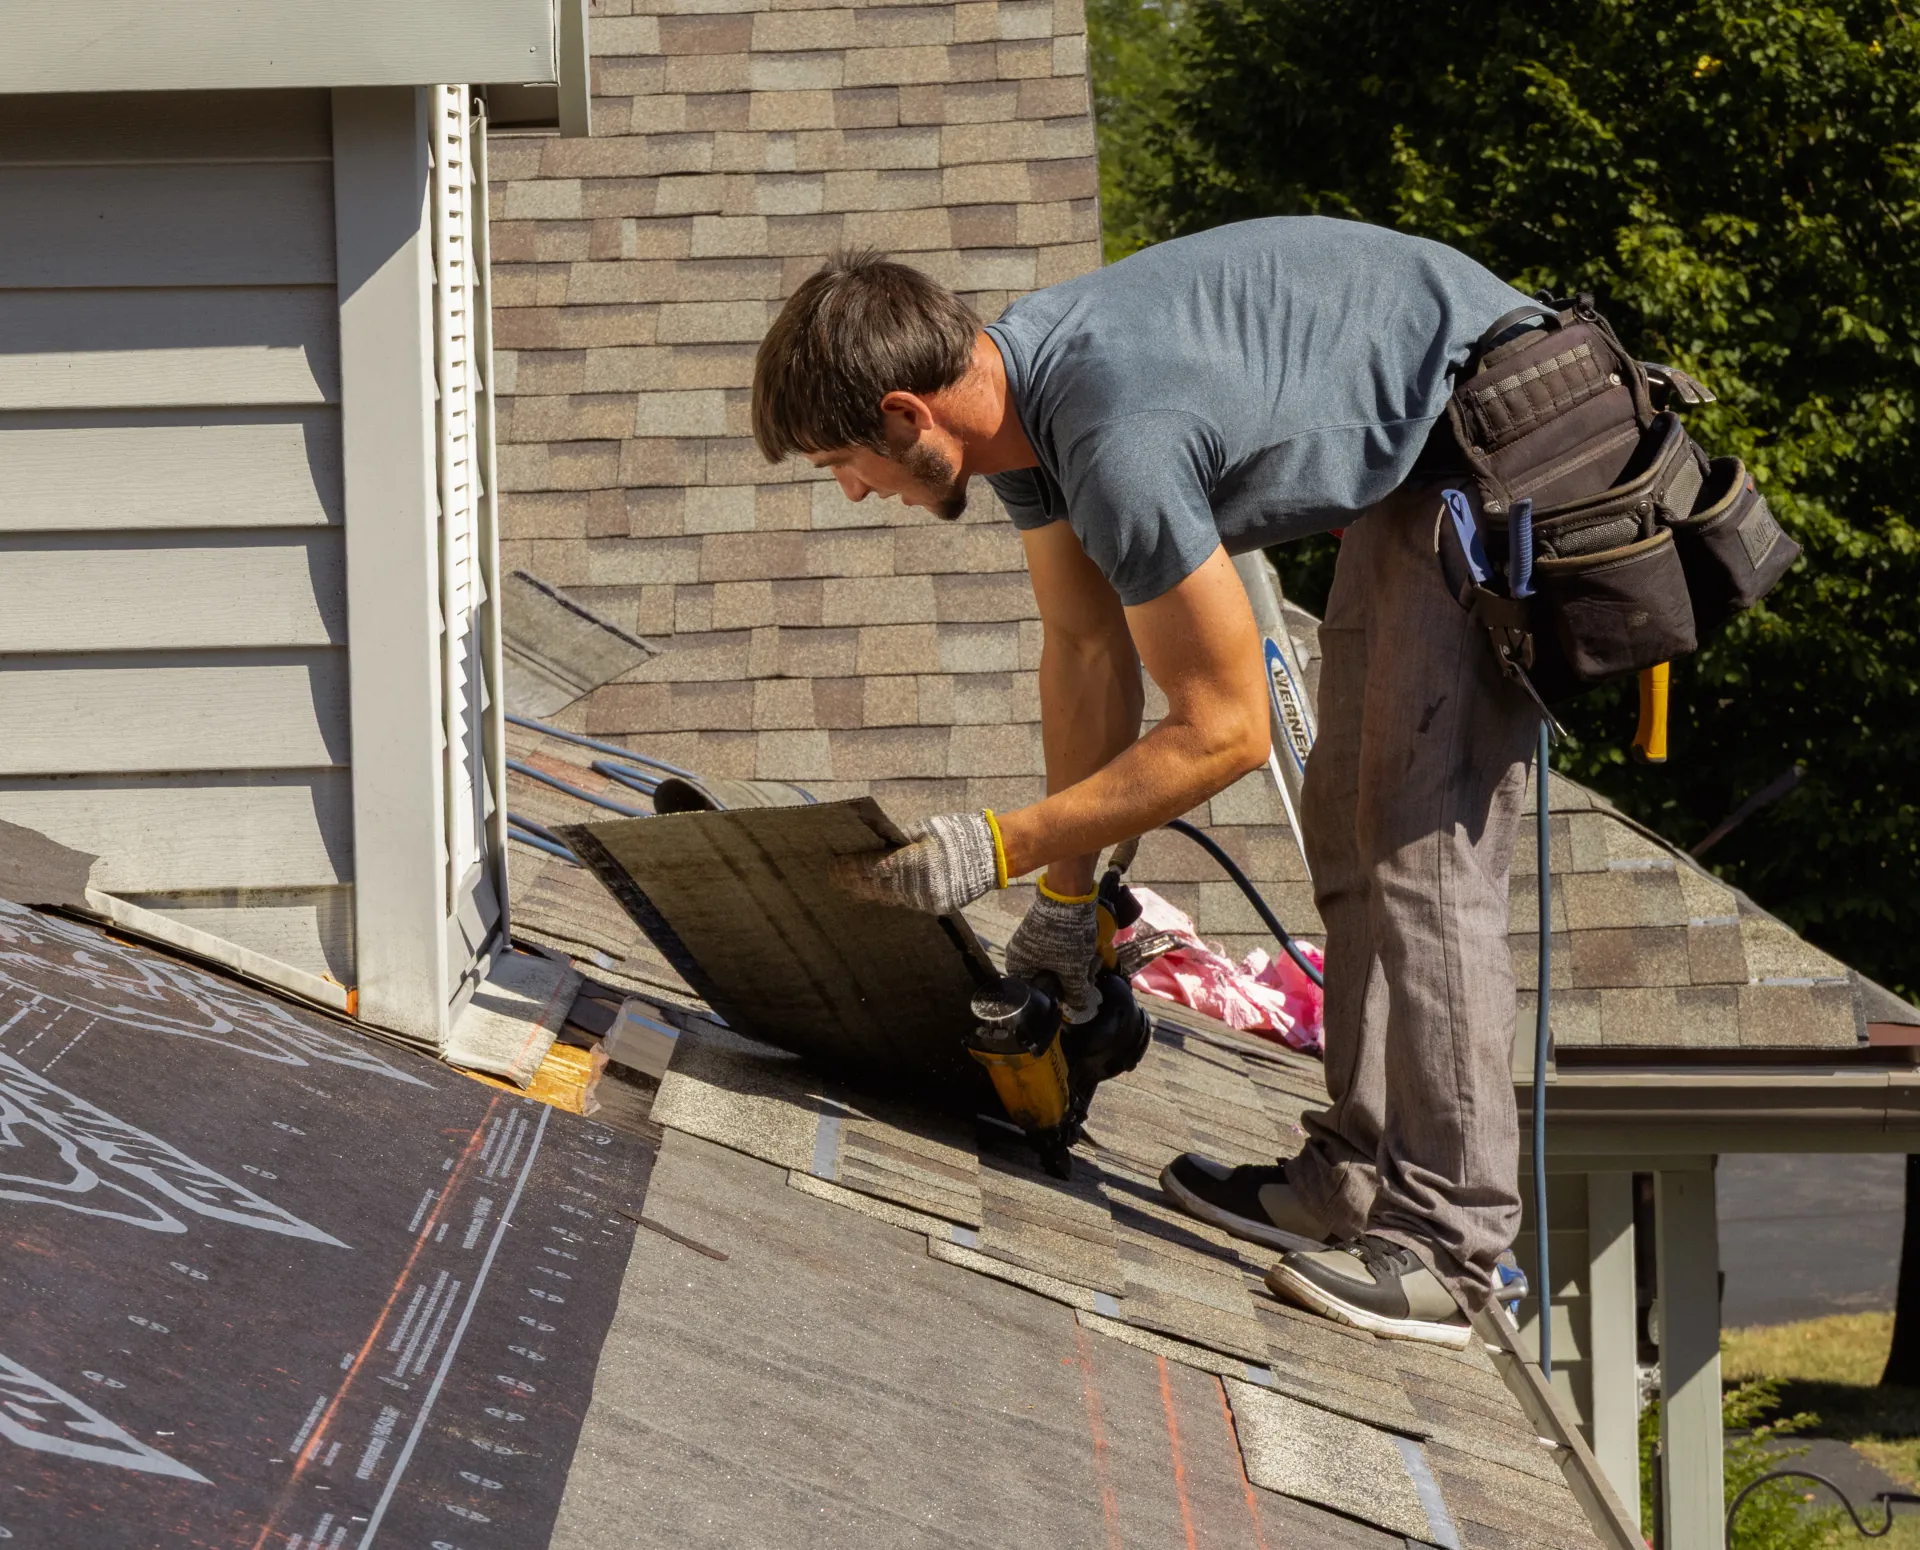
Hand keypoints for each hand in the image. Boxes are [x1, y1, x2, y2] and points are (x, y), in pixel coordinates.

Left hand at [832, 811, 999, 914]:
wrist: (993, 855)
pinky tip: (877, 893)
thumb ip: (900, 840)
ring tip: (850, 887)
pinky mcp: (935, 907)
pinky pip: (906, 902)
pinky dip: (890, 896)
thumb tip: (879, 845)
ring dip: (868, 891)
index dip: (850, 866)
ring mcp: (925, 898)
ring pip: (888, 897)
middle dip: (852, 881)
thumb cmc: (958, 834)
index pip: (871, 866)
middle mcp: (915, 883)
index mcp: (911, 860)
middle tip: (833, 877)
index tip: (834, 863)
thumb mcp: (926, 828)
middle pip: (874, 886)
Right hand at [1006, 891, 1100, 1023]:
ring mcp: (1031, 942)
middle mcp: (1019, 955)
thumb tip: (1079, 1008)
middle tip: (1090, 976)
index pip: (1035, 994)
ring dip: (1077, 967)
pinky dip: (1072, 954)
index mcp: (1017, 967)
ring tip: (1094, 960)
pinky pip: (1056, 951)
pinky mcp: (1043, 932)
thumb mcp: (1074, 970)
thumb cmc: (1065, 938)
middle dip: (1073, 980)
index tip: (1076, 995)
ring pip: (1055, 965)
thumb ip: (1076, 994)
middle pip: (1047, 980)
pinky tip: (1089, 952)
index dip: (1058, 998)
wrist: (1068, 896)